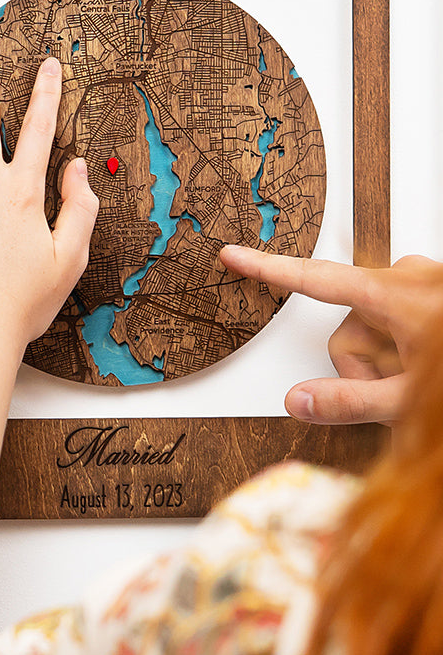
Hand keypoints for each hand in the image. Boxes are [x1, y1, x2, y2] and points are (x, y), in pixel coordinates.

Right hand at [220, 246, 442, 424]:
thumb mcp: (411, 400)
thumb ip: (350, 401)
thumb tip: (296, 401)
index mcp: (396, 296)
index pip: (315, 280)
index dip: (268, 270)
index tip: (232, 253)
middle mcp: (409, 277)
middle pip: (349, 325)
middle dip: (364, 367)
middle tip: (395, 399)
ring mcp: (427, 282)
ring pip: (375, 324)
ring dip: (389, 362)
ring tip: (420, 388)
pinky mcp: (436, 290)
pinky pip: (398, 316)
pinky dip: (405, 348)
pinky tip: (428, 370)